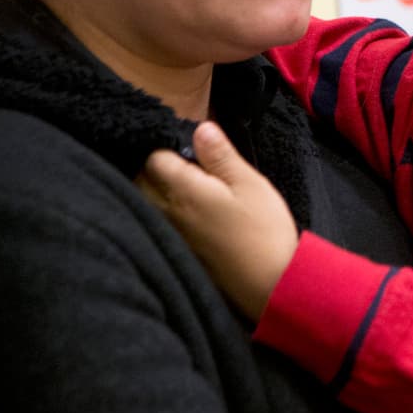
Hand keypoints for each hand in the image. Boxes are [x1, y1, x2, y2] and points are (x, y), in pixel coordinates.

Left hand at [138, 121, 298, 320]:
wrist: (270, 285)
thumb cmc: (264, 232)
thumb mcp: (249, 184)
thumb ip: (220, 155)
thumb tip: (199, 128)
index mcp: (183, 192)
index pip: (153, 157)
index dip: (166, 143)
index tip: (186, 142)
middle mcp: (167, 213)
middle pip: (141, 179)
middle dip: (155, 164)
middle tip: (184, 159)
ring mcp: (169, 235)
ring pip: (145, 201)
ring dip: (155, 187)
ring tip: (184, 182)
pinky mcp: (177, 250)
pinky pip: (155, 222)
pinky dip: (161, 210)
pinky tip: (187, 210)